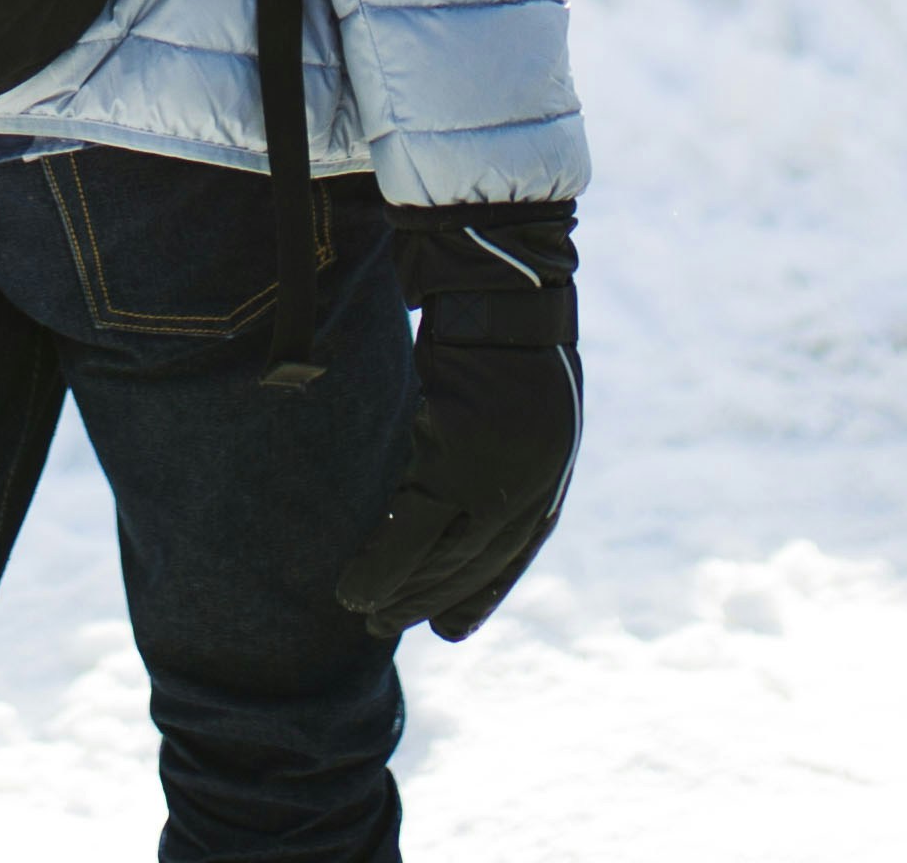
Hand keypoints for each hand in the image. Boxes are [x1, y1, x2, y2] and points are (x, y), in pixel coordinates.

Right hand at [332, 198, 579, 642]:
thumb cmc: (502, 322)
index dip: (480, 593)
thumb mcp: (522, 394)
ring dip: (401, 592)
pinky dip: (382, 561)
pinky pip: (413, 526)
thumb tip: (470, 477)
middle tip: (388, 626)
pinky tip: (357, 586)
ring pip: (443, 554)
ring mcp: (496, 470)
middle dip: (431, 600)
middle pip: (477, 561)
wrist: (498, 278)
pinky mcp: (456, 453)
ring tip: (362, 613)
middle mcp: (531, 481)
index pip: (515, 550)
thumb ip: (504, 441)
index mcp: (550, 466)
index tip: (451, 627)